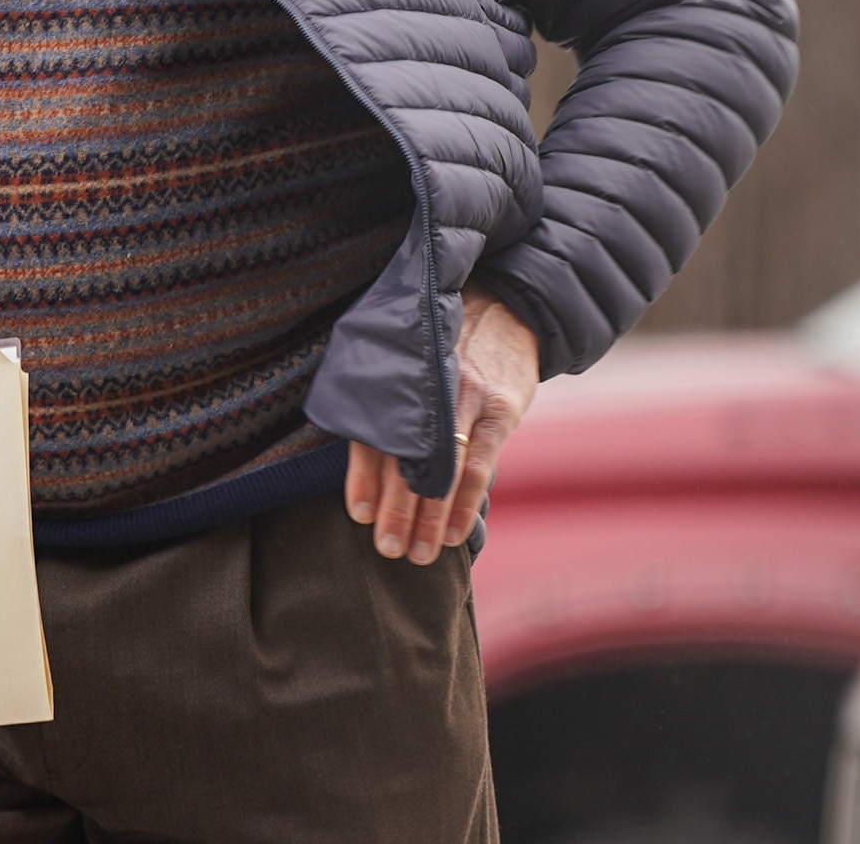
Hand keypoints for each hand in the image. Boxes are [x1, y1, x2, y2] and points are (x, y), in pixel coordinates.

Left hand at [347, 288, 540, 564]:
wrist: (502, 304)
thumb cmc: (445, 339)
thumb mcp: (410, 355)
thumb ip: (389, 398)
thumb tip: (366, 458)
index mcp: (396, 376)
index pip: (372, 435)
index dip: (363, 478)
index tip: (357, 515)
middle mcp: (425, 389)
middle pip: (403, 459)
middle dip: (394, 510)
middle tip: (386, 549)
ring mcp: (463, 399)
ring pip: (440, 470)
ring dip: (428, 518)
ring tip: (417, 555)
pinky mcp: (498, 410)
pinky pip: (478, 466)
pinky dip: (465, 503)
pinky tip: (455, 534)